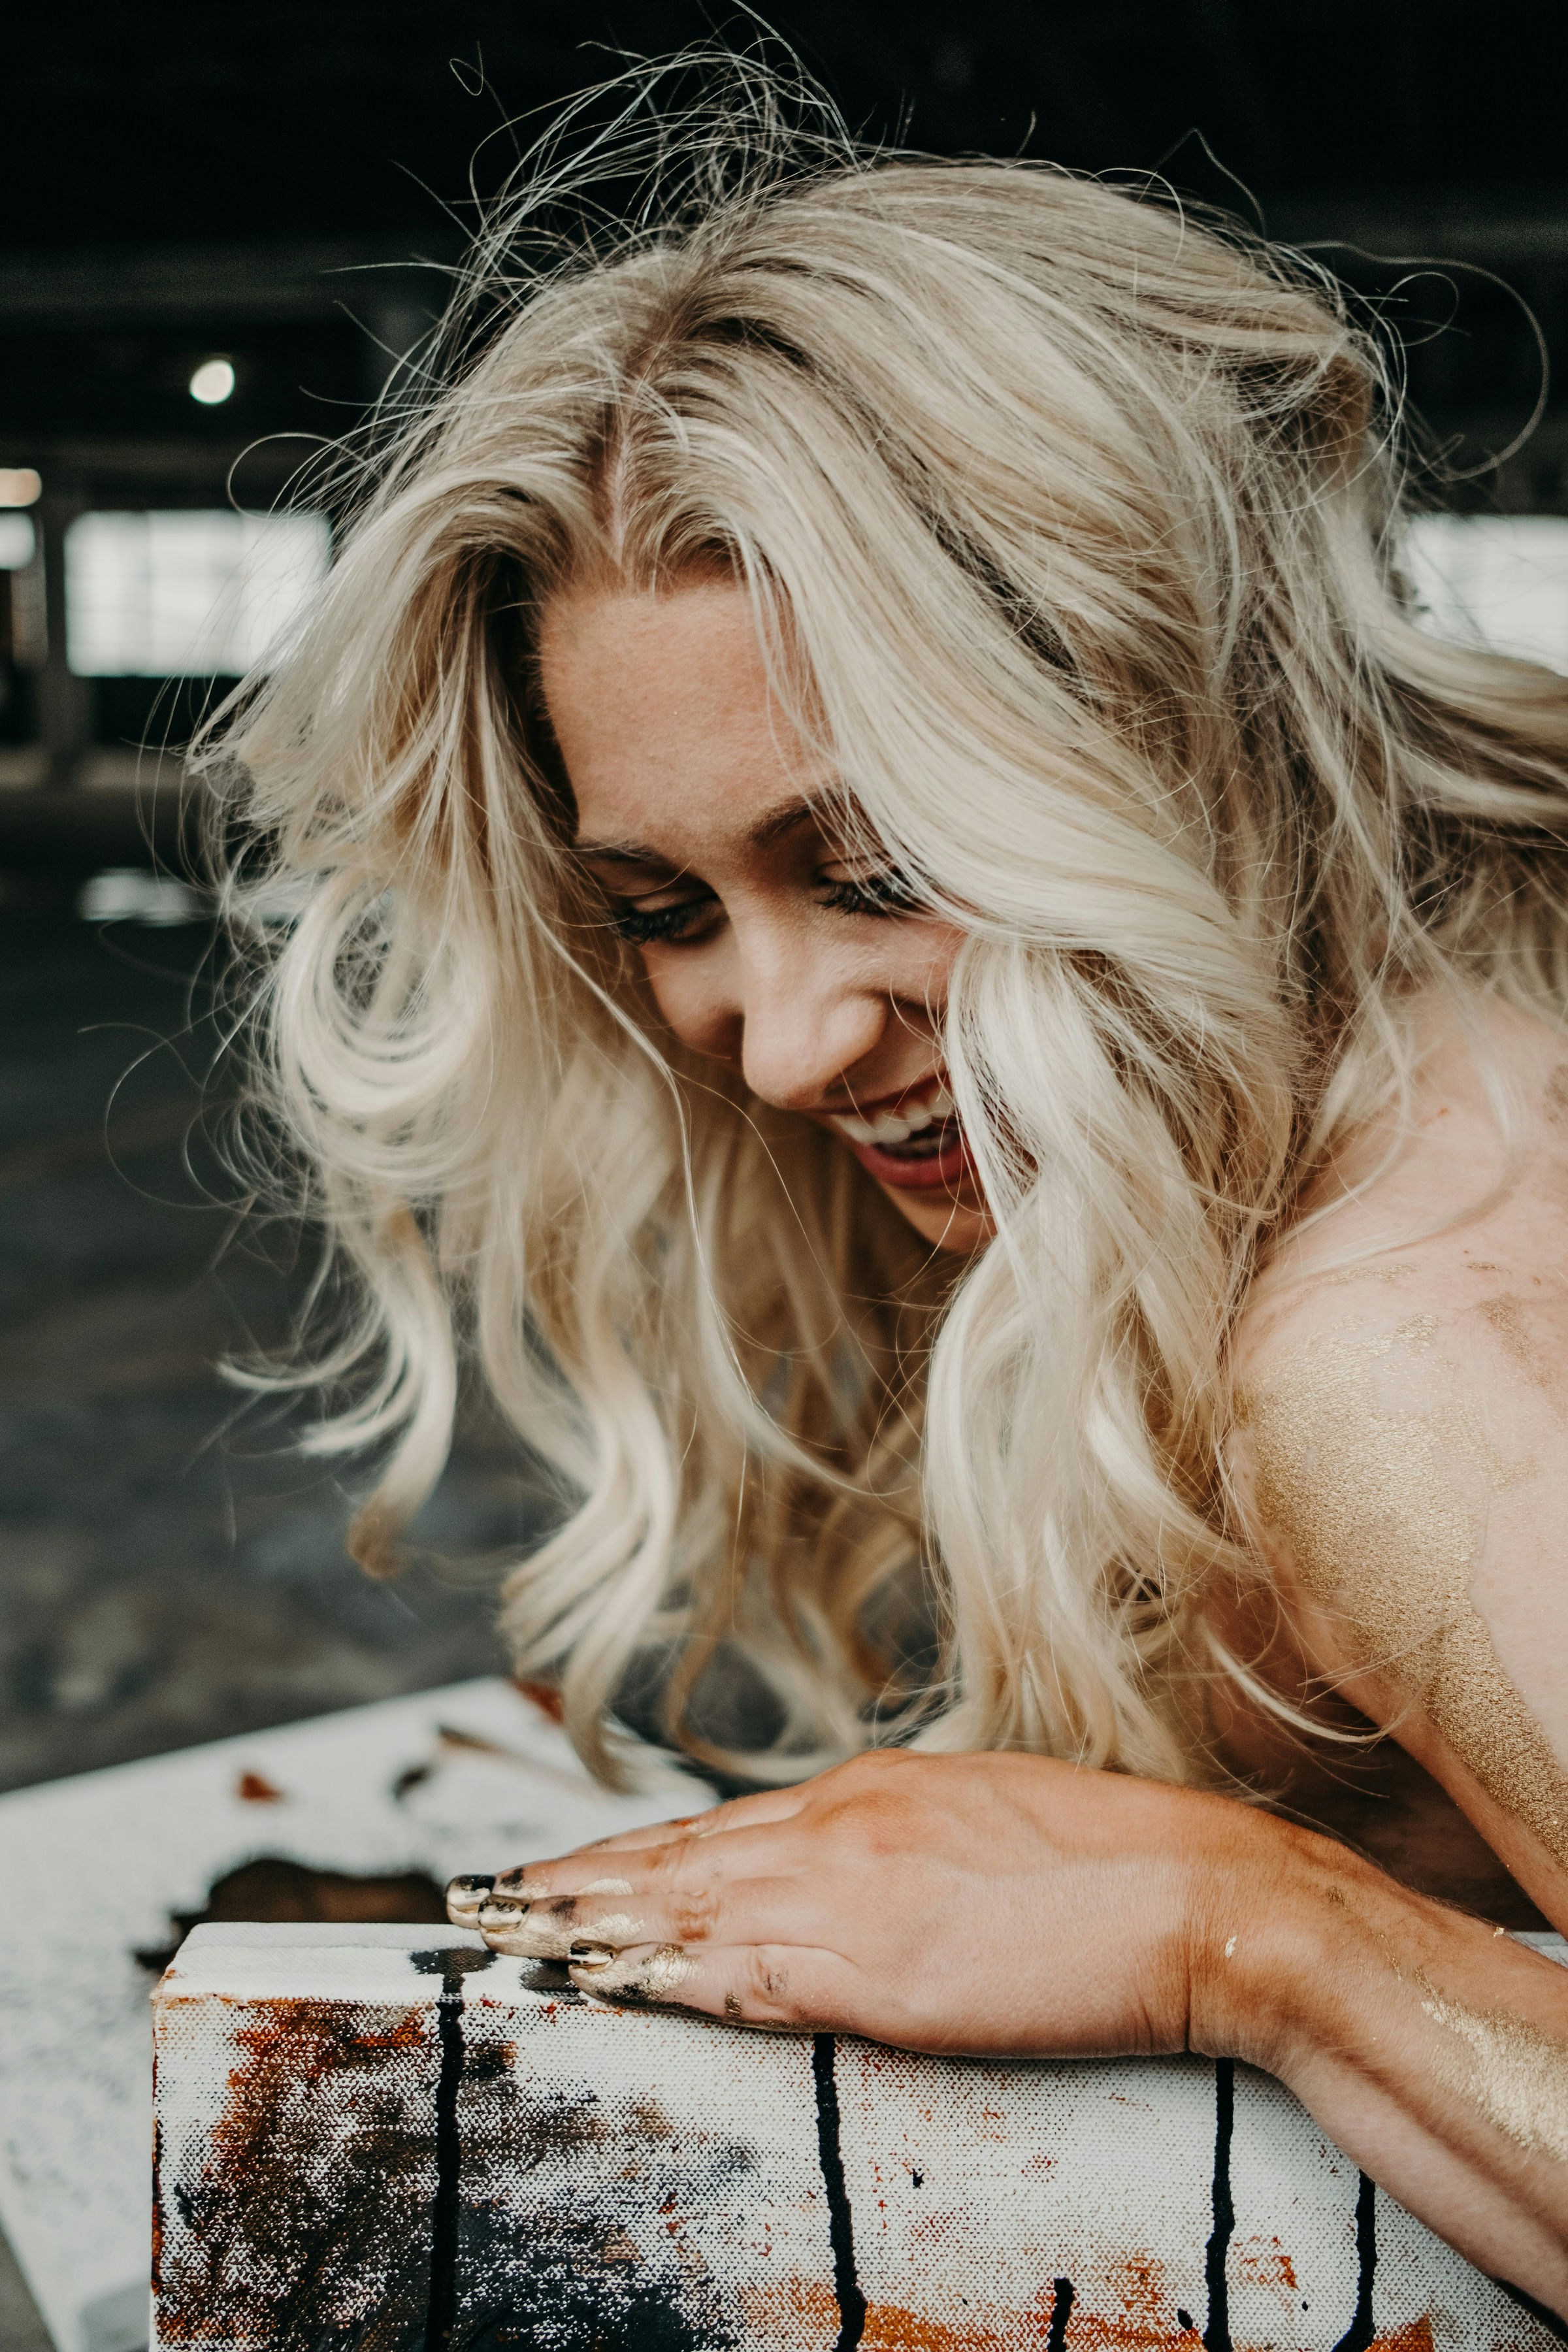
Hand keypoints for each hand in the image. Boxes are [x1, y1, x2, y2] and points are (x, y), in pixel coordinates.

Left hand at [447, 1748, 1267, 2059]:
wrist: (1207, 1895)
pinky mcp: (880, 1974)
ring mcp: (856, 1897)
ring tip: (512, 1940)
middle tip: (486, 1898)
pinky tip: (605, 1987)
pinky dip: (662, 1981)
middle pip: (679, 1861)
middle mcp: (845, 1828)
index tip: (562, 1867)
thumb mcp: (990, 1820)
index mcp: (874, 1789)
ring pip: (688, 1912)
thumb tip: (859, 1872)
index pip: (718, 1827)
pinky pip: (743, 1979)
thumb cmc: (1123, 1863)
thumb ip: (906, 1841)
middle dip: (576, 1882)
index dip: (629, 1850)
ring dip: (590, 1928)